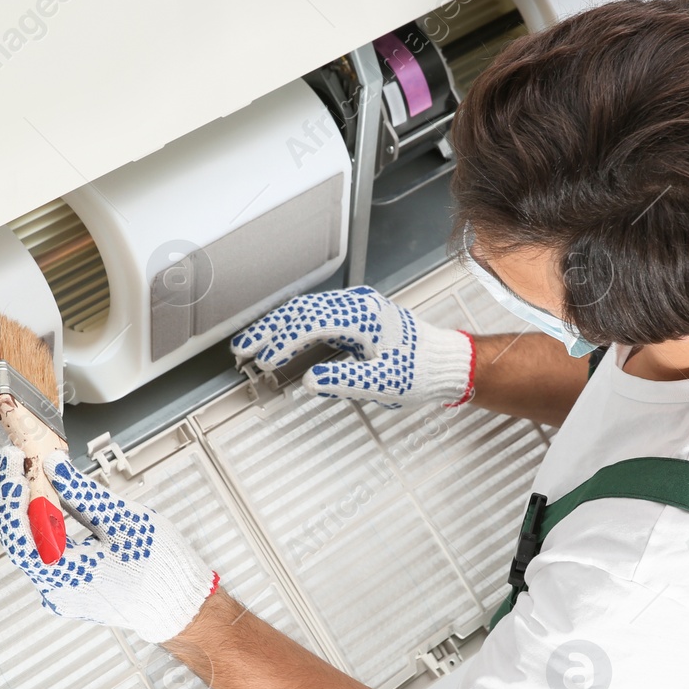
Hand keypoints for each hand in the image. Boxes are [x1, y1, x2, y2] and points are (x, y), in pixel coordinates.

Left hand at [0, 446, 217, 643]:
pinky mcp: (73, 592)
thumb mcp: (121, 520)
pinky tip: (52, 505)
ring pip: (36, 547)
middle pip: (23, 540)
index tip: (11, 465)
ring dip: (33, 512)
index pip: (18, 536)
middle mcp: (57, 592)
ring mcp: (64, 595)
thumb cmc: (160, 568)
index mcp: (66, 577)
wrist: (181, 604)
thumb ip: (81, 493)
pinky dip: (48, 529)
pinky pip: (50, 557)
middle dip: (19, 498)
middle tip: (18, 462)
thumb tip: (53, 467)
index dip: (9, 497)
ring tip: (34, 477)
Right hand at [231, 285, 474, 408]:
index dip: (284, 342)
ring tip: (251, 346)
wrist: (445, 363)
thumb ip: (346, 380)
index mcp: (364, 317)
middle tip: (243, 351)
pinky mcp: (355, 319)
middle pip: (300, 311)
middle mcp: (358, 306)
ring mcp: (356, 309)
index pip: (311, 323)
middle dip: (268, 331)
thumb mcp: (385, 382)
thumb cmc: (422, 370)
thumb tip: (312, 381)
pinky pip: (316, 317)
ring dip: (275, 328)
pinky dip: (292, 329)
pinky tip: (278, 342)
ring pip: (304, 311)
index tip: (266, 361)